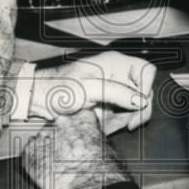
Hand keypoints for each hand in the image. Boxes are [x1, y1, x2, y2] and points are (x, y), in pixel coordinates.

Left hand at [21, 109, 128, 188]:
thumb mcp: (106, 147)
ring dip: (47, 149)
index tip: (77, 139)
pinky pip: (29, 152)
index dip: (76, 130)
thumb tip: (90, 141)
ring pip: (43, 139)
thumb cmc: (102, 171)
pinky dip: (35, 160)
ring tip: (56, 165)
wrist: (88, 187)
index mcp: (81, 116)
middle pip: (57, 126)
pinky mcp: (30, 152)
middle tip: (67, 155)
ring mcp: (44, 135)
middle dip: (60, 138)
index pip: (76, 116)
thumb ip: (93, 137)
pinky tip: (45, 170)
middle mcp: (61, 121)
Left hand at [30, 51, 155, 130]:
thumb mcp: (86, 89)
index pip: (146, 70)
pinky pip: (124, 114)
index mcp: (114, 63)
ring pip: (137, 106)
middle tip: (130, 124)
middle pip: (145, 91)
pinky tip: (105, 126)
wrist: (42, 100)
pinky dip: (119, 123)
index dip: (146, 87)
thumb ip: (114, 92)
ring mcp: (115, 90)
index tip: (137, 103)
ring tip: (110, 125)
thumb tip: (140, 99)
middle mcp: (118, 75)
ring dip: (128, 119)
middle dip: (139, 110)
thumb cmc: (58, 88)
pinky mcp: (110, 103)